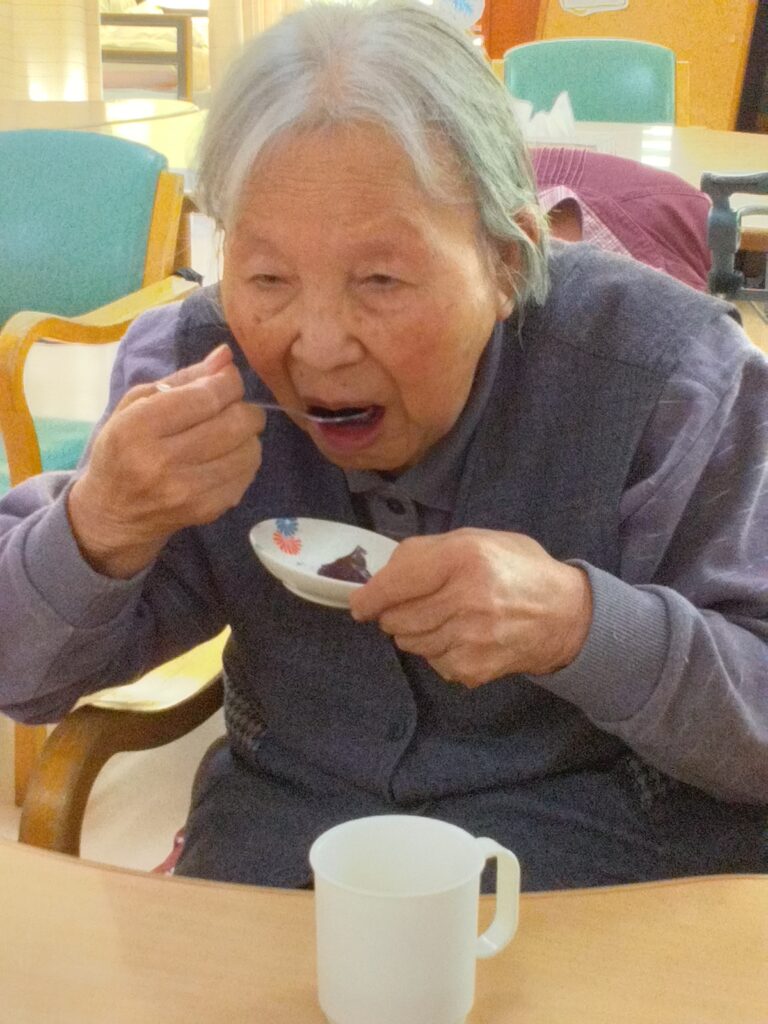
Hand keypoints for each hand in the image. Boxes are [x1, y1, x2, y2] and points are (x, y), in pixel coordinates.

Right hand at [67, 344, 264, 577]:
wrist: (113, 513)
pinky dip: (244, 460)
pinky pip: (247, 475)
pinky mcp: (207, 510)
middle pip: (235, 422)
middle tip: (232, 407)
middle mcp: (162, 461)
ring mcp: (187, 491)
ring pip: (249, 449)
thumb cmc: (123, 449)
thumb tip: (226, 355)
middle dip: (243, 407)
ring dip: (247, 435)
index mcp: (138, 427)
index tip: (227, 380)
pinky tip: (226, 457)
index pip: (206, 396)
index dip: (228, 382)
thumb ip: (184, 379)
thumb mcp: (137, 405)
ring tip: (229, 433)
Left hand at [349, 528, 592, 686]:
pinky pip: (433, 663)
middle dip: (395, 613)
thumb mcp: (475, 540)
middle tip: (416, 605)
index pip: (395, 583)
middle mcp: (467, 598)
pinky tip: (462, 637)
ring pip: (410, 643)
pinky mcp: (474, 667)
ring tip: (446, 618)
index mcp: (464, 558)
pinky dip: (439, 652)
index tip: (360, 604)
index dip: (369, 597)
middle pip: (396, 618)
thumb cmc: (515, 570)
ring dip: (417, 633)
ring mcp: (471, 638)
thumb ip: (426, 552)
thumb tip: (380, 576)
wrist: (565, 614)